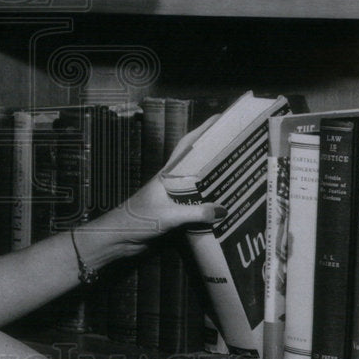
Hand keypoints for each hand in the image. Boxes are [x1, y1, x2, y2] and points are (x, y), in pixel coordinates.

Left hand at [88, 115, 225, 254]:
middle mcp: (172, 183)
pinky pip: (196, 207)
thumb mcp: (168, 215)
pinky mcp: (174, 215)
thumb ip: (196, 213)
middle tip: (239, 151)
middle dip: (215, 157)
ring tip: (239, 179)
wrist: (119, 239)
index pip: (187, 146)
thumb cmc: (137, 221)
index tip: (220, 119)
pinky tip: (224, 210)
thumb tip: (223, 210)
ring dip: (214, 183)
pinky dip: (209, 207)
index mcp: (167, 174)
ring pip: (198, 187)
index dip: (202, 131)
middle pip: (196, 165)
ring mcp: (173, 198)